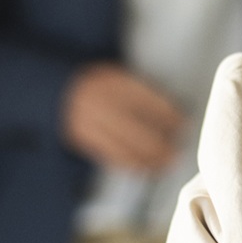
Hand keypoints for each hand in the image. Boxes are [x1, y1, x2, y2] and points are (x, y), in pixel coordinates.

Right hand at [61, 64, 188, 172]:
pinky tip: (146, 165)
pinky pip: (111, 155)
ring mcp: (88, 122)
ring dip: (148, 158)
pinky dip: (132, 162)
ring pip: (124, 147)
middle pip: (136, 130)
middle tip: (177, 152)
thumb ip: (139, 91)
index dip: (167, 115)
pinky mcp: (82, 139)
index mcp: (111, 82)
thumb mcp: (117, 76)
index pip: (145, 101)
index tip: (183, 124)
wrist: (58, 90)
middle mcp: (98, 103)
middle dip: (160, 144)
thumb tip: (173, 113)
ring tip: (166, 162)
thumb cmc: (97, 84)